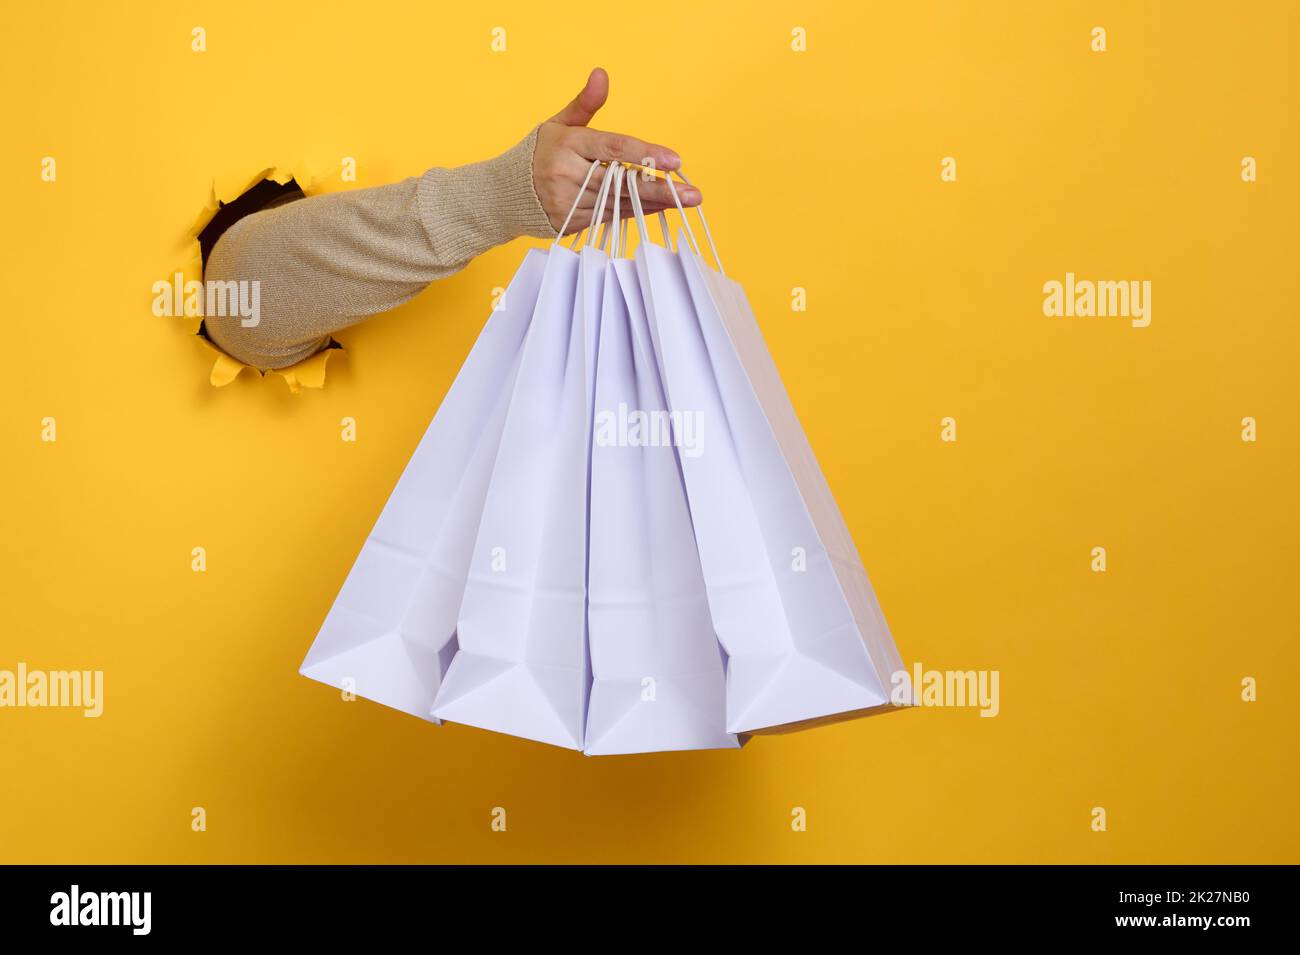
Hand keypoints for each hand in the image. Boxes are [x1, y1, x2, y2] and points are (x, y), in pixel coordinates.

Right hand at [532, 68, 701, 234]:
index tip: (675, 161)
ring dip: (654, 203)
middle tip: (693, 194)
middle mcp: (567, 174)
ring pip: (620, 204)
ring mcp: (568, 202)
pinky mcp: (570, 223)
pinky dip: (635, 213)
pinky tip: (658, 208)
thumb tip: (602, 73)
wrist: (504, 194)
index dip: (645, 154)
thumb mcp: (559, 124)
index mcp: (567, 144)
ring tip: (683, 201)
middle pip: (622, 182)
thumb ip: (585, 103)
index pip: (613, 149)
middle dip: (660, 189)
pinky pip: (610, 218)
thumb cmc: (539, 154)